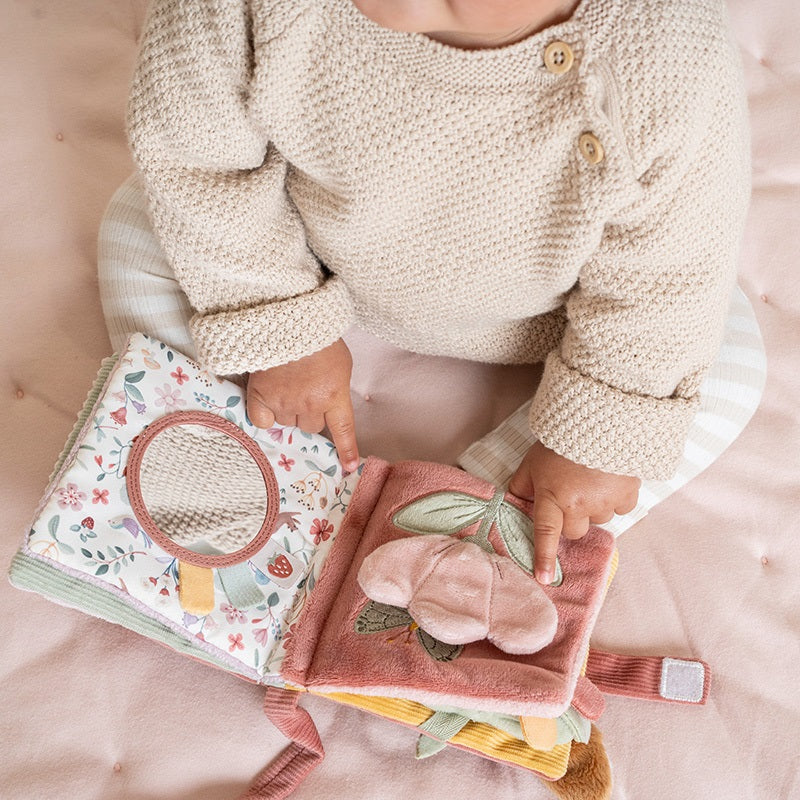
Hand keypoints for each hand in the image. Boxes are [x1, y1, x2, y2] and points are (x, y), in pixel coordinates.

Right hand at [246, 338, 359, 470]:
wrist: (286, 321)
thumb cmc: (317, 337)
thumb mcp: (340, 362)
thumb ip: (336, 387)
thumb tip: (330, 403)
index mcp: (334, 394)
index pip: (343, 430)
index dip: (346, 450)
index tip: (349, 467)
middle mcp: (310, 404)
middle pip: (311, 427)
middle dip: (309, 415)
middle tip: (304, 393)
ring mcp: (284, 403)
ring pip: (287, 423)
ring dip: (288, 411)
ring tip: (285, 387)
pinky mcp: (260, 397)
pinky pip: (262, 421)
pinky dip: (265, 414)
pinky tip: (267, 399)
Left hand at [508, 442, 639, 584]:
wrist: (599, 420)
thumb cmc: (560, 442)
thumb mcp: (531, 462)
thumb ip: (521, 486)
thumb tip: (512, 505)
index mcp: (552, 497)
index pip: (545, 533)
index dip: (543, 557)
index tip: (543, 578)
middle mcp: (579, 505)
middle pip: (574, 531)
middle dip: (571, 518)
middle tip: (570, 494)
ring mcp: (605, 502)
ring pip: (598, 520)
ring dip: (594, 507)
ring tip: (591, 480)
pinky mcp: (627, 495)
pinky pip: (620, 509)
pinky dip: (615, 499)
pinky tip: (608, 479)